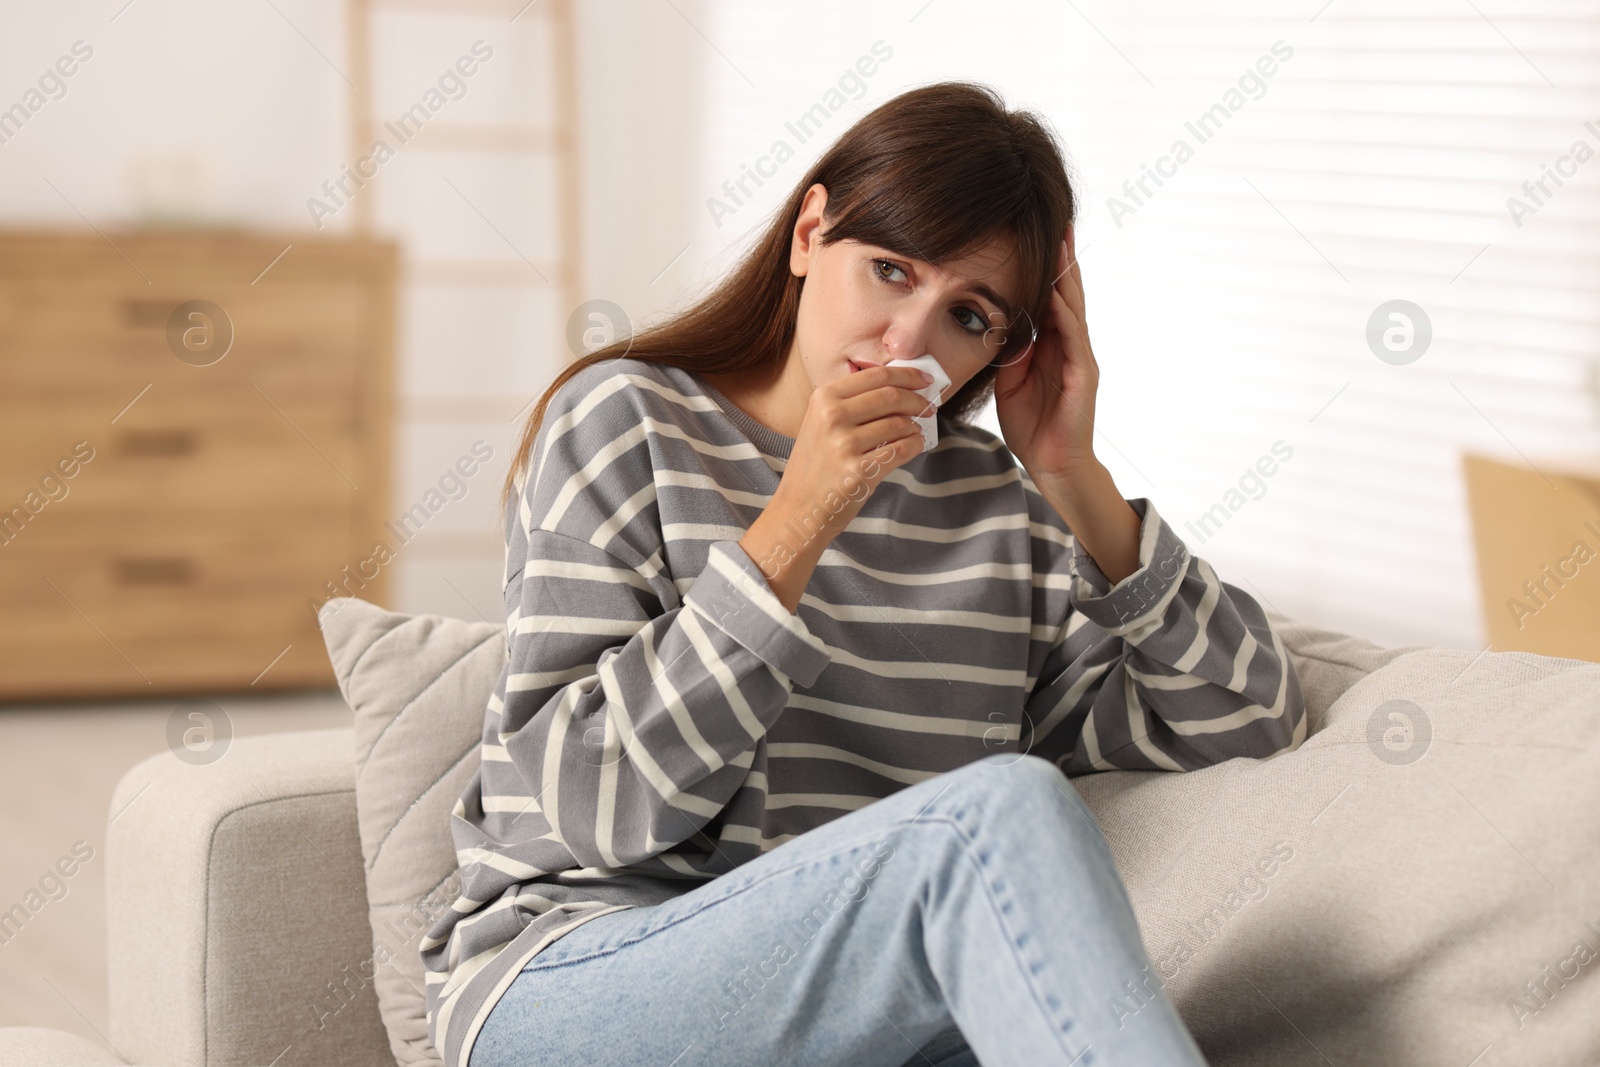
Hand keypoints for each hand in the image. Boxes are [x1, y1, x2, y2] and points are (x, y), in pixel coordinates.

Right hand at [739, 363, 932, 607]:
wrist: (798, 509)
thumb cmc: (815, 467)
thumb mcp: (820, 423)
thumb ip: (852, 402)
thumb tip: (900, 388)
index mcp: (823, 398)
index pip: (875, 375)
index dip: (906, 375)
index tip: (924, 379)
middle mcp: (832, 417)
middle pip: (891, 396)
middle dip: (917, 400)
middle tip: (928, 406)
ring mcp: (845, 444)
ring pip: (899, 424)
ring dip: (915, 427)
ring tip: (914, 432)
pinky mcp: (859, 471)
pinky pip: (901, 450)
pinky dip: (914, 446)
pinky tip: (914, 446)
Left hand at [993, 224, 1099, 484]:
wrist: (1052, 465)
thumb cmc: (1032, 426)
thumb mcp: (1010, 381)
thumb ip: (1010, 352)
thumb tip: (1000, 325)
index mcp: (1050, 346)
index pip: (1049, 298)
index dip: (1044, 269)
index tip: (1036, 236)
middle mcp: (1069, 346)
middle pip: (1066, 295)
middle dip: (1063, 261)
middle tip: (1061, 223)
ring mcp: (1079, 359)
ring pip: (1073, 310)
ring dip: (1067, 279)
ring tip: (1062, 247)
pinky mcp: (1083, 376)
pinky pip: (1074, 340)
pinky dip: (1066, 317)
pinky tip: (1058, 297)